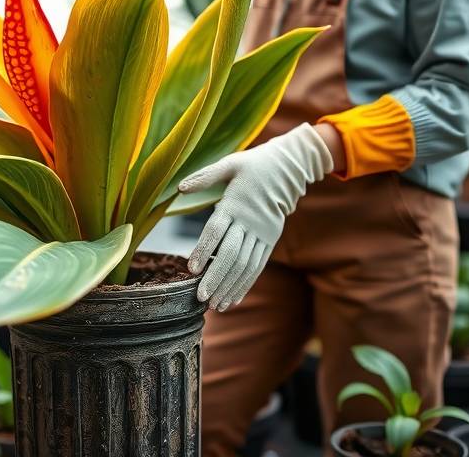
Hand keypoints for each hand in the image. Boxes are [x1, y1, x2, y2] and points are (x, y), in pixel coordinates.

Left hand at [178, 123, 333, 310]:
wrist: (289, 169)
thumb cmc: (253, 165)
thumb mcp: (229, 164)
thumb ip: (204, 177)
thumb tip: (179, 187)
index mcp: (234, 204)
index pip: (216, 230)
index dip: (204, 250)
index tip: (192, 268)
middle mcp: (248, 222)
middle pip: (231, 254)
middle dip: (216, 277)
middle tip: (201, 297)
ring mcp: (262, 233)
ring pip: (245, 265)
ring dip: (229, 286)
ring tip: (215, 305)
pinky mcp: (270, 240)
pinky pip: (257, 266)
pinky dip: (245, 284)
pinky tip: (233, 299)